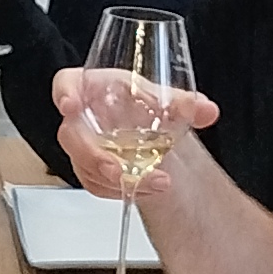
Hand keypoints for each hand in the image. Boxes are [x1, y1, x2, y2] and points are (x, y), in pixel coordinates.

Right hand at [49, 64, 217, 204]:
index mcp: (92, 88)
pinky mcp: (89, 169)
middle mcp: (82, 117)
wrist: (146, 128)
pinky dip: (119, 190)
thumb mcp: (164, 100)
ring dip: (114, 180)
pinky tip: (145, 189)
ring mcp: (82, 145)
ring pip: (84, 165)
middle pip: (72, 135)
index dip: (64, 93)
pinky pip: (96, 184)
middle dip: (93, 156)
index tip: (71, 105)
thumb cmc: (142, 103)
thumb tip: (207, 110)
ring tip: (154, 183)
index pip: (66, 83)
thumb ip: (184, 104)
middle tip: (119, 171)